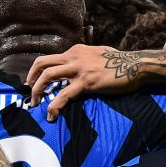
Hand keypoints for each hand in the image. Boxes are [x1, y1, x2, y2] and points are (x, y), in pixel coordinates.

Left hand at [26, 44, 143, 120]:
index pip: (49, 59)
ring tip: (35, 105)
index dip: (37, 72)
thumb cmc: (119, 62)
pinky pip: (64, 94)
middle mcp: (73, 56)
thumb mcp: (97, 54)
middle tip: (30, 94)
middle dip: (31, 80)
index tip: (34, 83)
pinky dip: (54, 105)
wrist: (134, 66)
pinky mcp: (86, 82)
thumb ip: (84, 59)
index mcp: (75, 51)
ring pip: (48, 76)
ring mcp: (79, 69)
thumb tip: (76, 68)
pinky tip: (51, 115)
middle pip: (42, 64)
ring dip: (37, 91)